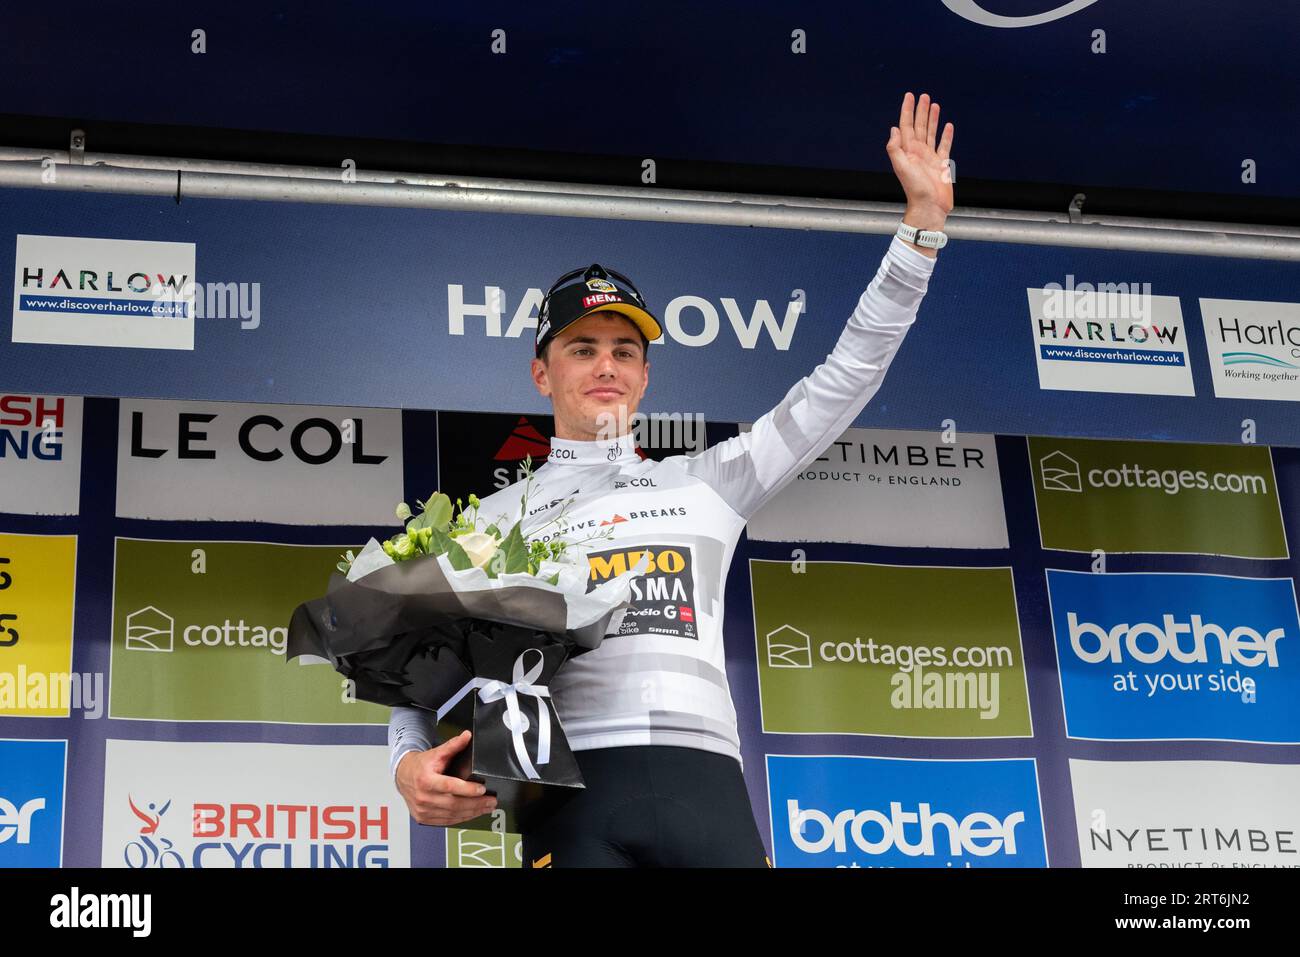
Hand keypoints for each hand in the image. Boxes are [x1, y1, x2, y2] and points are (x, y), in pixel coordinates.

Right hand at [395, 729, 498, 826]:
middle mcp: (423, 797)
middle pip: (454, 804)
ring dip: (472, 813)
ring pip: (452, 815)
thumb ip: (453, 745)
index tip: (482, 789)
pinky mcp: (424, 818)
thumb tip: (467, 736)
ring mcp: (423, 810)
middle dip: (476, 804)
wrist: (403, 776)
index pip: (450, 786)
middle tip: (491, 801)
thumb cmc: (420, 766)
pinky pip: (446, 821)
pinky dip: (462, 818)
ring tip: (486, 807)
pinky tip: (472, 814)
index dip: (467, 789)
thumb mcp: (436, 753)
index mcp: (426, 780)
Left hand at [885, 91, 954, 232]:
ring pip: (931, 133)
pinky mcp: (941, 164)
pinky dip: (946, 135)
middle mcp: (918, 152)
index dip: (907, 111)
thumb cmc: (915, 190)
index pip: (906, 126)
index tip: (909, 96)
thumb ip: (895, 149)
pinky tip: (948, 126)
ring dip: (932, 119)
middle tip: (923, 96)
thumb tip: (894, 129)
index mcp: (907, 151)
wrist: (929, 207)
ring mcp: (929, 157)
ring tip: (934, 105)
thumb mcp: (901, 168)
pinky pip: (944, 146)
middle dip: (920, 111)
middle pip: (919, 126)